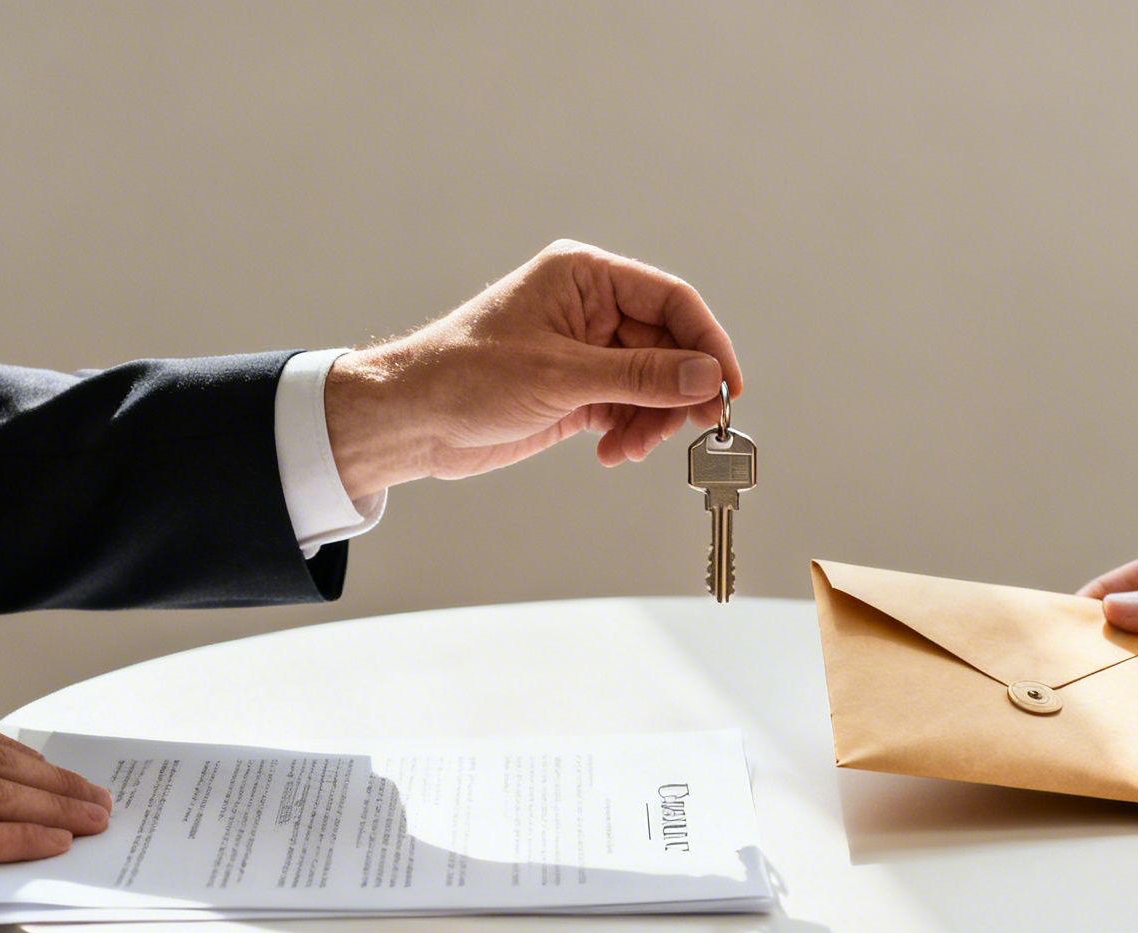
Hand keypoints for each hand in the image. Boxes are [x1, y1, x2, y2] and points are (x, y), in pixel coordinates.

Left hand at [322, 240, 743, 497]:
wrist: (410, 420)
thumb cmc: (465, 376)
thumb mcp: (562, 376)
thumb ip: (640, 377)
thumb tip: (705, 376)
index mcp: (585, 277)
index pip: (671, 300)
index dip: (707, 343)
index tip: (728, 387)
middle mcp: (590, 308)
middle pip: (667, 346)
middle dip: (677, 392)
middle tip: (692, 430)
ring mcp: (584, 351)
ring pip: (651, 383)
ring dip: (652, 419)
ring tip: (631, 447)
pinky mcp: (575, 389)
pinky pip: (626, 407)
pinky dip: (630, 431)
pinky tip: (615, 450)